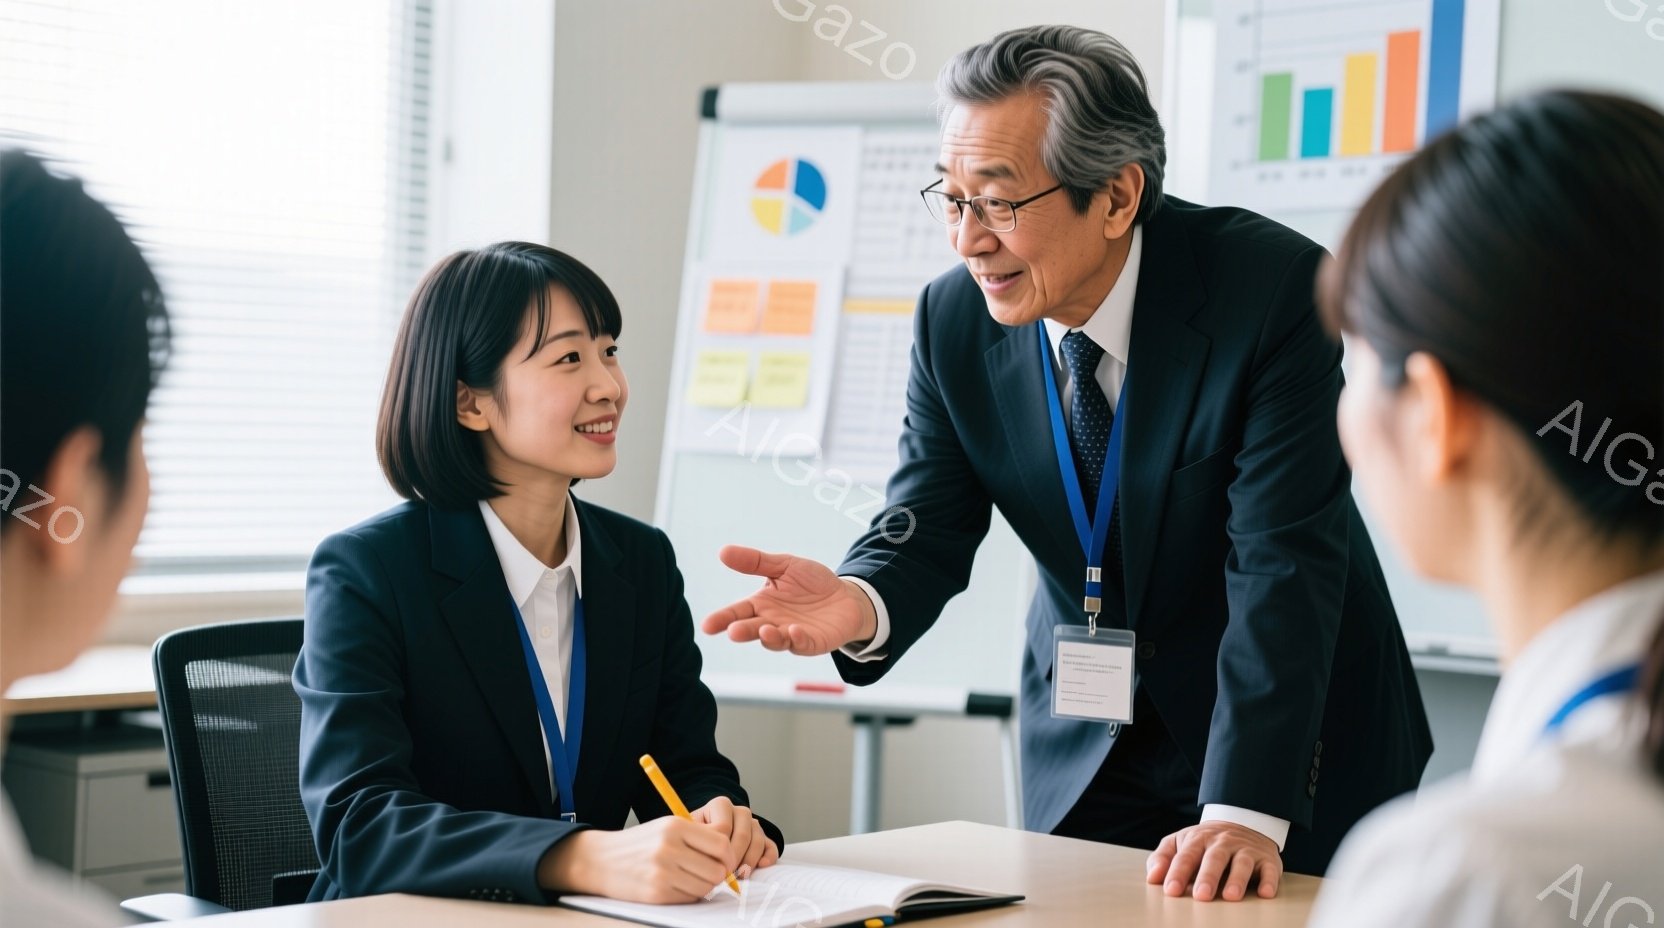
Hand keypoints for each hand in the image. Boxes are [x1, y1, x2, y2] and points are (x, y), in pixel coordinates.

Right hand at [537, 815, 736, 902]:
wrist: (600, 860)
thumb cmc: (639, 844)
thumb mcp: (666, 828)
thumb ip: (697, 837)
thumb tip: (729, 857)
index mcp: (675, 826)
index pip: (721, 844)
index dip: (730, 856)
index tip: (727, 861)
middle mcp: (669, 847)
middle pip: (717, 869)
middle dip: (719, 875)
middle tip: (709, 873)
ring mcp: (662, 872)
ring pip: (706, 887)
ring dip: (704, 886)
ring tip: (690, 878)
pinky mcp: (656, 893)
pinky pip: (689, 898)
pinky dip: (688, 895)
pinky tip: (676, 886)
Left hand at [692, 796, 779, 878]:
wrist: (700, 842)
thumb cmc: (693, 838)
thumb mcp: (689, 833)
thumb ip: (696, 838)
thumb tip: (705, 854)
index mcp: (720, 805)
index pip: (723, 827)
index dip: (717, 848)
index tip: (710, 864)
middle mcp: (739, 812)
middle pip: (743, 835)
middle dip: (734, 857)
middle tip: (726, 875)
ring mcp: (753, 824)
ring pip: (757, 840)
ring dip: (749, 861)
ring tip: (738, 875)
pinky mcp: (763, 838)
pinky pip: (771, 846)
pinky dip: (769, 857)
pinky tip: (761, 866)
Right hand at [700, 546, 875, 654]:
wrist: (846, 596)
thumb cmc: (812, 583)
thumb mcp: (784, 566)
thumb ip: (755, 562)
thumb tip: (723, 551)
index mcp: (762, 604)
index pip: (738, 612)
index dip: (722, 619)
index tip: (707, 626)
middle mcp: (773, 623)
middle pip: (753, 629)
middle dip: (742, 631)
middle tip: (733, 631)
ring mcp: (792, 635)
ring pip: (775, 640)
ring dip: (770, 638)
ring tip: (765, 630)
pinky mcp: (812, 643)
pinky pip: (802, 644)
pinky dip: (797, 639)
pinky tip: (794, 631)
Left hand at [1145, 821, 1281, 901]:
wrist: (1243, 822)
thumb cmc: (1205, 842)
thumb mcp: (1180, 843)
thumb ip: (1163, 858)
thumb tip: (1152, 878)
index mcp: (1198, 839)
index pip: (1186, 856)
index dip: (1178, 872)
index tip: (1170, 890)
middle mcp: (1223, 843)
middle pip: (1215, 858)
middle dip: (1208, 877)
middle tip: (1201, 896)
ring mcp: (1246, 850)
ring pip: (1242, 863)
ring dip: (1237, 879)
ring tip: (1230, 896)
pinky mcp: (1267, 859)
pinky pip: (1270, 869)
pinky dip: (1269, 881)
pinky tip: (1265, 894)